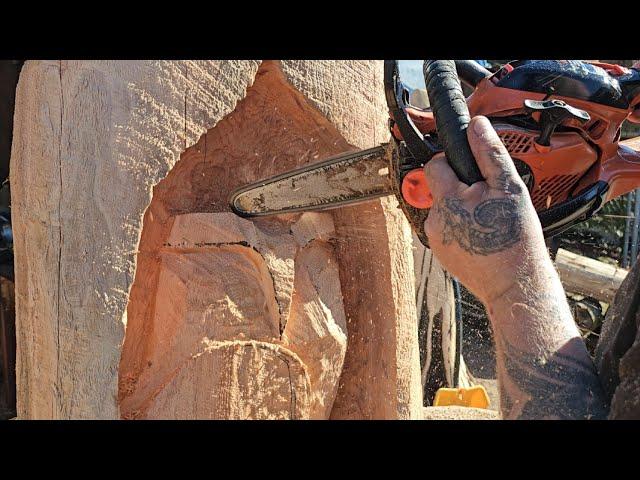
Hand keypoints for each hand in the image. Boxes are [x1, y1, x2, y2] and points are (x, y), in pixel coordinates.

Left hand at [423, 116, 552, 304]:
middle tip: (490, 200)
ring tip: (489, 222)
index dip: (454, 162)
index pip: (435, 164)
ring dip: (464, 209)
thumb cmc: (515, 239)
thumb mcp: (509, 189)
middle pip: (442, 188)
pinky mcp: (442, 254)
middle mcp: (435, 220)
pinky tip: (483, 236)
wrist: (515, 285)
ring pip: (446, 210)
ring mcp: (436, 239)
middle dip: (462, 188)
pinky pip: (449, 230)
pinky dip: (463, 228)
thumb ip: (489, 154)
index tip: (473, 171)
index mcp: (448, 200)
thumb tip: (476, 126)